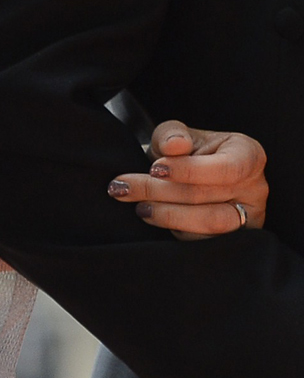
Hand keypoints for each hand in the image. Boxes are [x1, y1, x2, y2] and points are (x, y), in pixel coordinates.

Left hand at [107, 121, 267, 239]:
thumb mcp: (176, 135)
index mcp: (248, 155)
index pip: (226, 167)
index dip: (189, 170)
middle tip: (123, 188)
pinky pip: (204, 242)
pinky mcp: (234, 241)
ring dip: (167, 216)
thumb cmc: (185, 152)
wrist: (185, 176)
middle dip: (159, 191)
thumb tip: (174, 146)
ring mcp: (248, 218)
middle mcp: (255, 188)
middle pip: (208, 195)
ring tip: (139, 207)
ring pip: (209, 224)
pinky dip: (176, 231)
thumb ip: (172, 135)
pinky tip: (155, 219)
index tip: (154, 168)